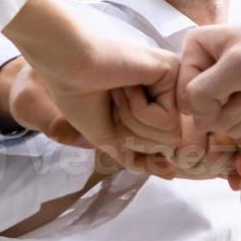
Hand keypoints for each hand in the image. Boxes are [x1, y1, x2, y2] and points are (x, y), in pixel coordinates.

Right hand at [8, 65, 240, 186]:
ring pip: (171, 134)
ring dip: (134, 120)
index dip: (137, 144)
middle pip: (170, 142)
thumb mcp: (109, 136)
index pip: (163, 143)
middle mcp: (168, 89)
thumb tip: (169, 173)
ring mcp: (173, 79)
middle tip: (113, 101)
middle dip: (133, 132)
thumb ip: (136, 154)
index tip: (112, 115)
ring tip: (117, 91)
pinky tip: (125, 85)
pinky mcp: (174, 71)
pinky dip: (138, 109)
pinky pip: (166, 118)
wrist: (66, 67)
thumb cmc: (79, 95)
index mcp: (154, 100)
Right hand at [178, 14, 240, 141]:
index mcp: (201, 57)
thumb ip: (202, 92)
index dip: (207, 103)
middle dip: (240, 112)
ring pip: (230, 142)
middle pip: (209, 124)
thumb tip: (198, 125)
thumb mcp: (239, 65)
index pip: (183, 99)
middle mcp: (216, 85)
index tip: (232, 88)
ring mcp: (239, 110)